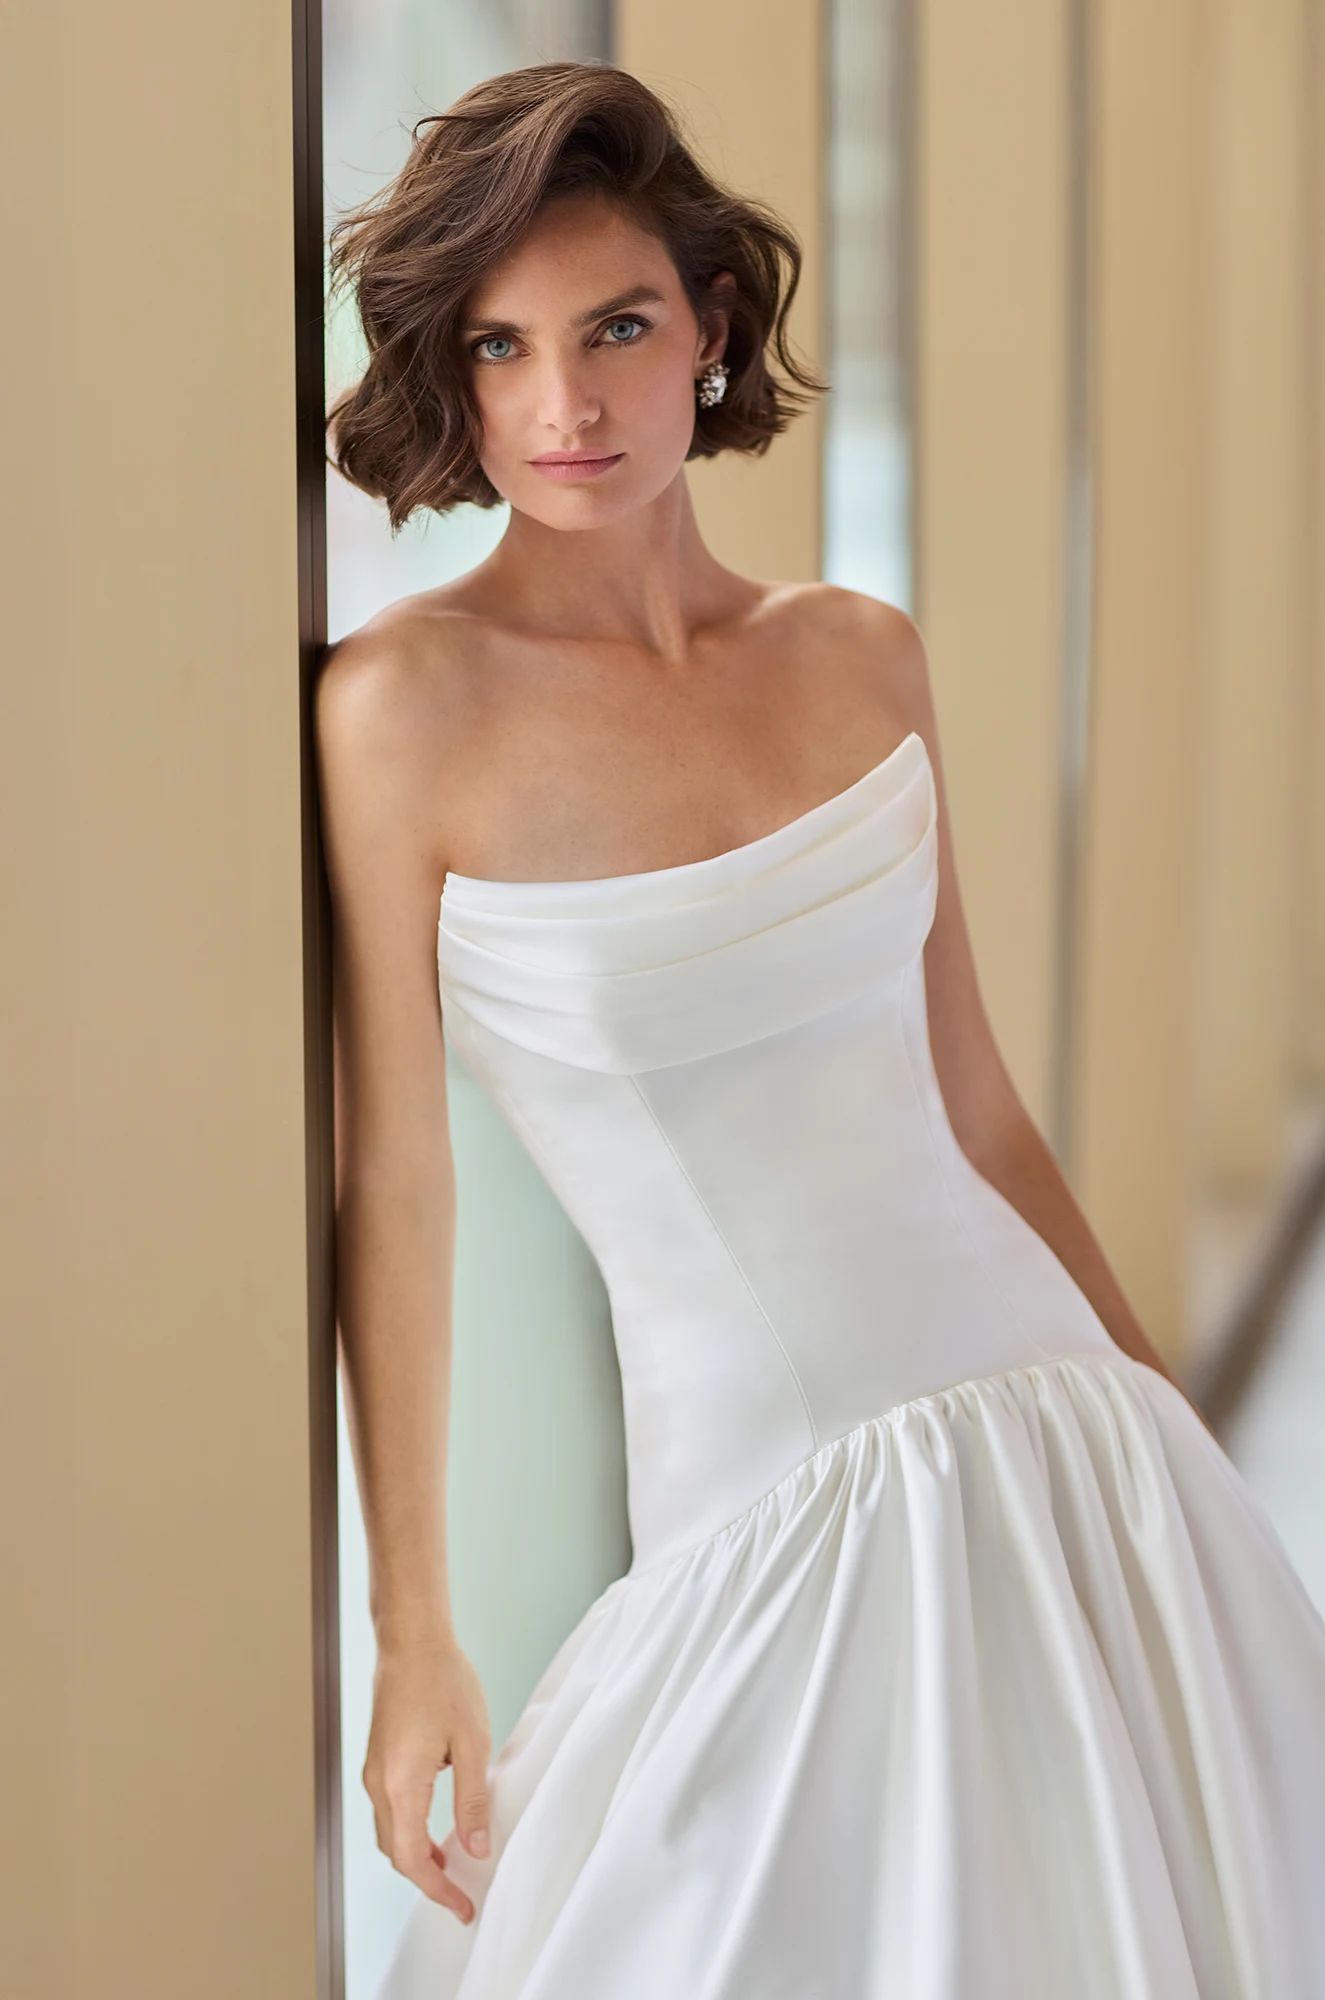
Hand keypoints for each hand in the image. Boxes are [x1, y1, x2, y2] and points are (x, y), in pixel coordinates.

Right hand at [363, 1632, 491, 1921]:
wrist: (411, 1641)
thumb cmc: (443, 1681)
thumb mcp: (472, 1742)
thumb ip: (472, 1800)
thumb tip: (477, 1847)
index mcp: (400, 1785)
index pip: (413, 1860)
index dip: (439, 1891)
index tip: (464, 1907)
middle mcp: (378, 1784)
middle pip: (396, 1853)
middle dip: (427, 1880)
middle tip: (461, 1894)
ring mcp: (374, 1771)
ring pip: (390, 1833)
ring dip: (416, 1856)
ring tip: (452, 1866)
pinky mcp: (378, 1758)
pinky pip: (389, 1809)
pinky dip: (409, 1830)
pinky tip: (435, 1827)